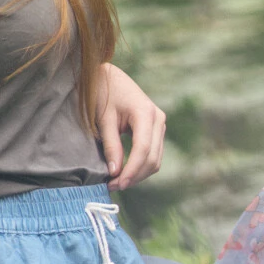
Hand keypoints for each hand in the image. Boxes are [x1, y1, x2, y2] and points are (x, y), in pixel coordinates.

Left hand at [96, 63, 166, 189]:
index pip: (143, 150)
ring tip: (117, 182)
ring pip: (156, 159)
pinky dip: (141, 166)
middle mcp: (158, 119)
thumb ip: (111, 145)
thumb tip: (114, 172)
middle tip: (113, 187)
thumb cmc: (103, 94)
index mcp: (145, 114)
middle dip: (135, 176)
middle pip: (153, 158)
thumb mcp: (103, 119)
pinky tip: (125, 172)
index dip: (131, 170)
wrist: (109, 77)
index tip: (116, 184)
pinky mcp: (156, 129)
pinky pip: (153, 153)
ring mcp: (160, 124)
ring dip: (139, 174)